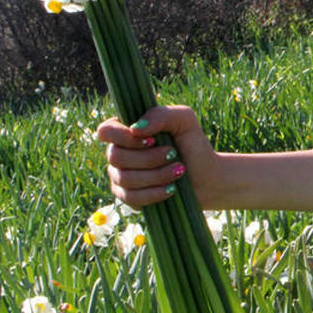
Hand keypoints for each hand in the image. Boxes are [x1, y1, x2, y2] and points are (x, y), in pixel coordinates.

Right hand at [96, 105, 219, 208]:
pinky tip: (171, 189)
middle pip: (115, 157)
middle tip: (174, 155)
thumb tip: (135, 129)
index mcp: (127, 130)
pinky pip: (130, 198)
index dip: (123, 137)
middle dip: (149, 158)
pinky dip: (153, 193)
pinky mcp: (128, 197)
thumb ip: (160, 115)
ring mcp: (120, 176)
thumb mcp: (184, 120)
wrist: (207, 177)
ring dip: (156, 175)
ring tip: (179, 172)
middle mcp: (118, 152)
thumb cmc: (193, 145)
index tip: (152, 140)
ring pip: (124, 178)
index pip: (106, 131)